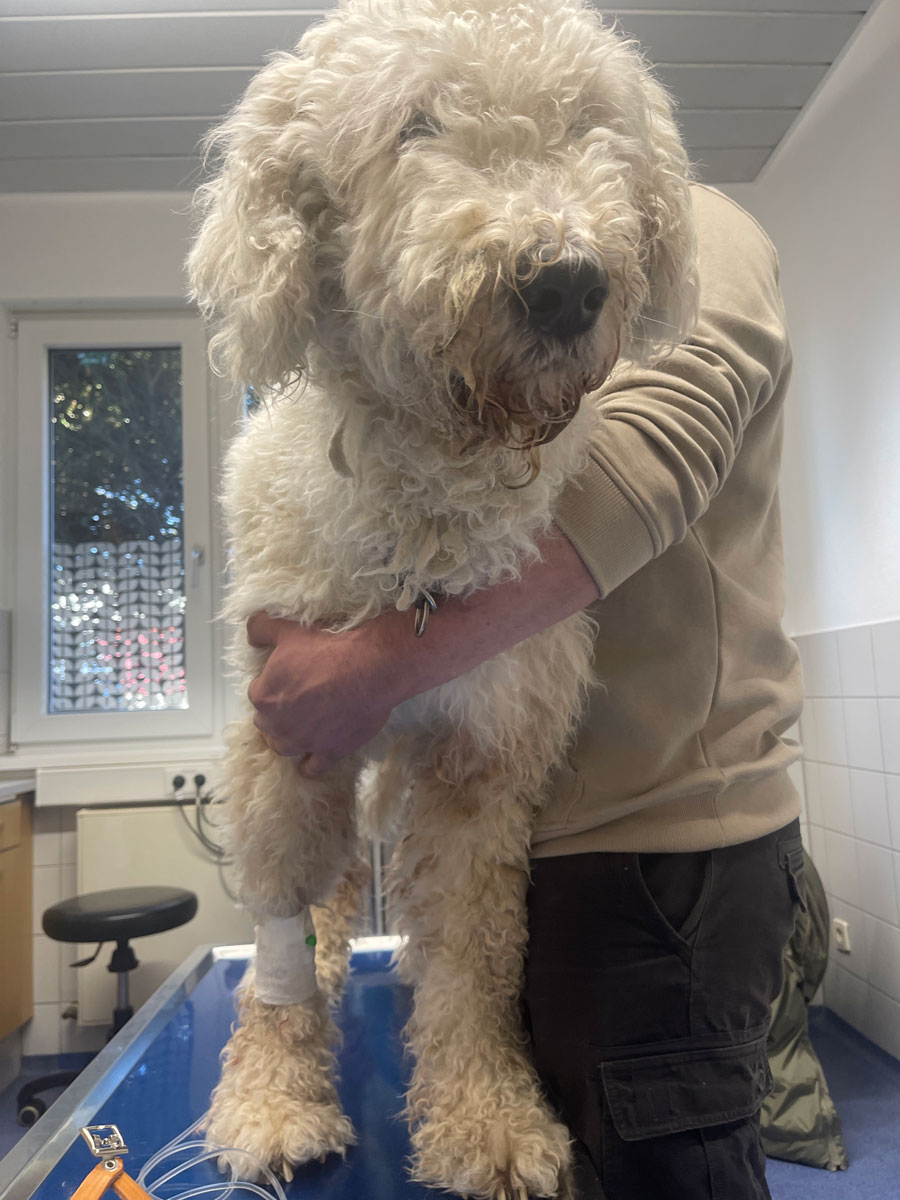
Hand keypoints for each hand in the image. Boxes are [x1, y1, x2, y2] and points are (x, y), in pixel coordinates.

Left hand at [246, 613, 397, 774]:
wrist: (368, 668)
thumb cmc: (327, 649)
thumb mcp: (289, 630)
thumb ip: (262, 629)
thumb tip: (251, 633)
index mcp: (264, 695)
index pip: (258, 695)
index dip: (272, 686)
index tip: (288, 680)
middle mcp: (277, 724)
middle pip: (267, 724)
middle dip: (277, 714)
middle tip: (298, 700)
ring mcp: (302, 742)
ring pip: (283, 747)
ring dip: (287, 739)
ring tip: (300, 729)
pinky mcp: (328, 752)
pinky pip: (312, 767)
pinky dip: (310, 764)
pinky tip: (312, 759)